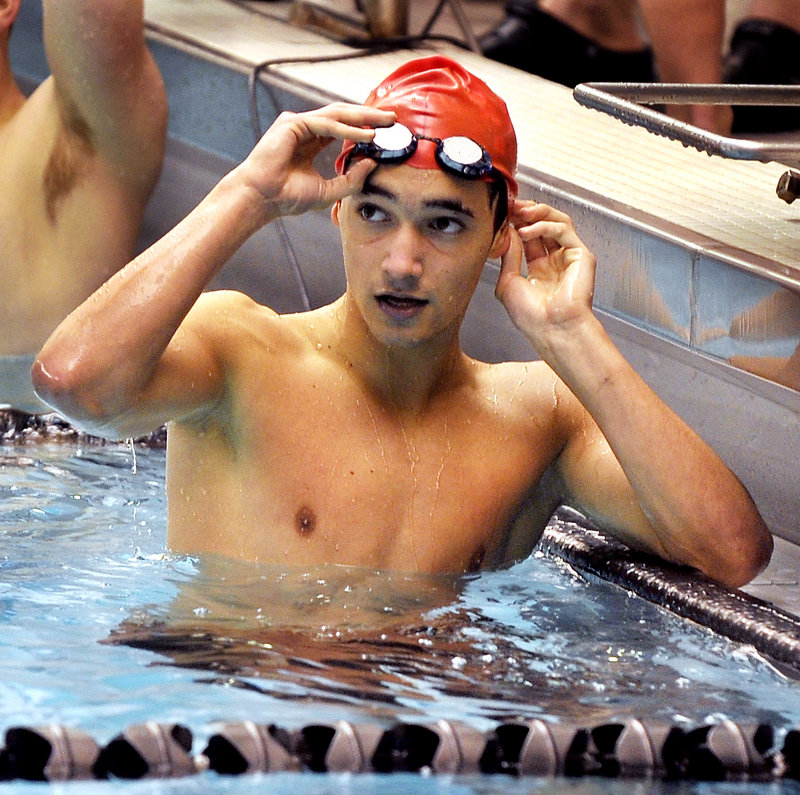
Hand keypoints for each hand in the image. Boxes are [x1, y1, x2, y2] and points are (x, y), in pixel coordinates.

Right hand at [238, 103, 394, 218]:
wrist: (263, 198)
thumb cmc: (288, 197)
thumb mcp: (329, 191)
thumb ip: (351, 179)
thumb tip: (373, 163)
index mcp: (311, 142)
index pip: (343, 129)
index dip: (365, 127)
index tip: (386, 131)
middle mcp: (305, 129)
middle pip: (343, 116)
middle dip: (369, 116)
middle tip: (393, 118)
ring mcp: (298, 124)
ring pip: (337, 115)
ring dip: (363, 117)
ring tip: (385, 122)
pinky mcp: (292, 124)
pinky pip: (326, 123)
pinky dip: (348, 129)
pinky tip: (365, 135)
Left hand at [495, 201, 595, 342]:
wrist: (551, 329)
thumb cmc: (531, 317)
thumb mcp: (508, 283)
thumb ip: (509, 255)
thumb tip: (507, 231)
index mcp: (539, 268)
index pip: (529, 235)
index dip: (516, 222)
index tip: (502, 212)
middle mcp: (555, 260)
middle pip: (543, 224)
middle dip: (526, 212)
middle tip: (510, 206)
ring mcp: (569, 256)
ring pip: (557, 221)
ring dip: (537, 212)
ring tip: (518, 212)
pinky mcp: (581, 255)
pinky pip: (563, 230)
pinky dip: (544, 225)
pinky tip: (527, 230)